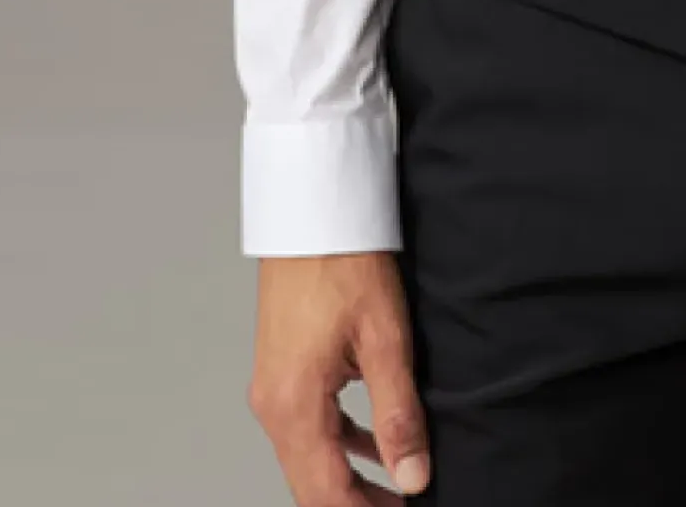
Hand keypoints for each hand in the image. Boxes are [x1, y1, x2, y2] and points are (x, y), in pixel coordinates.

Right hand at [248, 251, 431, 499]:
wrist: (312, 207)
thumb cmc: (345, 262)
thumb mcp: (384, 340)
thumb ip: (398, 415)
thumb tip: (413, 478)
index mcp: (293, 405)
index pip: (326, 495)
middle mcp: (273, 405)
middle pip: (311, 486)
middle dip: (358, 505)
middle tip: (406, 505)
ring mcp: (272, 386)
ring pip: (309, 457)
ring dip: (350, 478)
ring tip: (400, 487)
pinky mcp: (281, 368)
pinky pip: (307, 426)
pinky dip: (340, 444)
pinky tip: (374, 443)